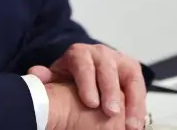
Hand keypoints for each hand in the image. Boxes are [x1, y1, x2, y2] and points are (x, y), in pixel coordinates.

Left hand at [27, 43, 145, 129]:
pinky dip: (140, 106)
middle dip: (111, 91)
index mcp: (79, 53)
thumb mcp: (56, 77)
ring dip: (133, 101)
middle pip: (107, 68)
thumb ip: (46, 78)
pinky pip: (140, 87)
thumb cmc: (69, 78)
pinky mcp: (132, 71)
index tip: (90, 103)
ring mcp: (118, 60)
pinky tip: (137, 123)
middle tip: (111, 112)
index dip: (87, 82)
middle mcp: (100, 53)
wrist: (84, 73)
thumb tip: (35, 74)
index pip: (83, 63)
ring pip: (130, 75)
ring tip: (130, 125)